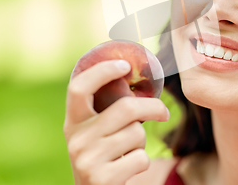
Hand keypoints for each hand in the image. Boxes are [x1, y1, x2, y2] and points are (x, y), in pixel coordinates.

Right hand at [63, 60, 169, 184]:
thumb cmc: (105, 157)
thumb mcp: (97, 133)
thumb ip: (109, 111)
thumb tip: (137, 78)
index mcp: (73, 122)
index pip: (79, 88)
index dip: (102, 72)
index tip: (124, 64)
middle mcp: (75, 139)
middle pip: (125, 108)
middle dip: (153, 107)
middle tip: (163, 112)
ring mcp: (86, 160)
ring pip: (136, 134)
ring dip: (142, 141)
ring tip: (128, 151)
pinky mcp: (101, 179)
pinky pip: (140, 158)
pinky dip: (142, 162)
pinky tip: (128, 168)